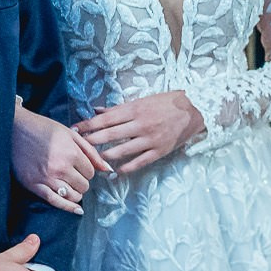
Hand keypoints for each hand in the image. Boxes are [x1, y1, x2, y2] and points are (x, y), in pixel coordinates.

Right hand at [12, 105, 110, 213]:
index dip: (88, 170)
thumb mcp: (70, 134)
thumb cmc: (43, 128)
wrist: (14, 129)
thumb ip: (91, 152)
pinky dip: (68, 207)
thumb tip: (107, 169)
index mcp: (71, 153)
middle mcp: (60, 168)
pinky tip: (76, 210)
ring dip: (76, 192)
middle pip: (83, 185)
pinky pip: (55, 201)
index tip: (81, 166)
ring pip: (73, 196)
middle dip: (82, 181)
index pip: (91, 172)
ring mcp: (47, 178)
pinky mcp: (34, 185)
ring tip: (71, 185)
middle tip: (75, 174)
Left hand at [76, 91, 205, 174]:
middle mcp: (141, 124)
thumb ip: (119, 108)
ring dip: (105, 156)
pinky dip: (126, 167)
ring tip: (94, 160)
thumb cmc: (167, 102)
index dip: (88, 124)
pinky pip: (139, 162)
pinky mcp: (159, 151)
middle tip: (78, 146)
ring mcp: (150, 139)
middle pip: (110, 134)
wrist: (194, 110)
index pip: (106, 118)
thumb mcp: (143, 100)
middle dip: (91, 140)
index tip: (75, 129)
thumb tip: (97, 110)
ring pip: (122, 150)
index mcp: (135, 109)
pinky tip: (116, 171)